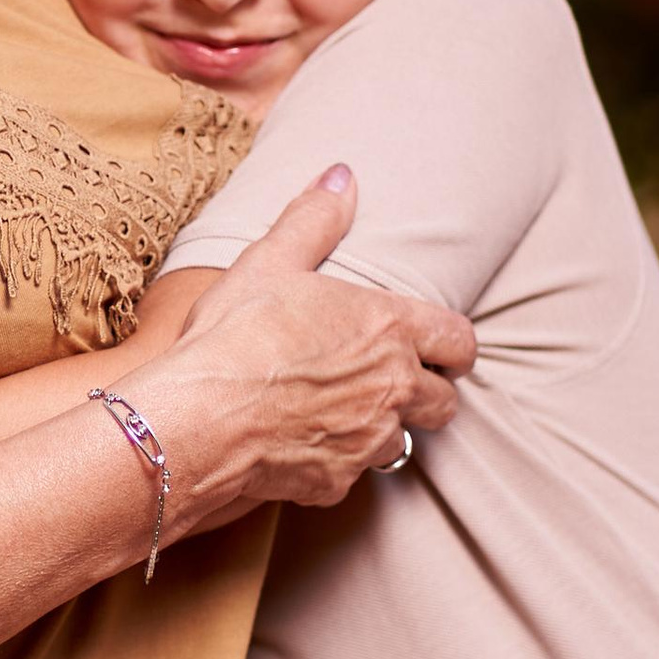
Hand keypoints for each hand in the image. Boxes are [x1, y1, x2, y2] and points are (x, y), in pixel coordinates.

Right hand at [137, 171, 475, 523]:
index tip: (441, 347)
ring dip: (381, 429)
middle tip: (397, 383)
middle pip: (444, 402)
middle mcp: (392, 388)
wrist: (198, 419)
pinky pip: (350, 473)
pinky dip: (335, 461)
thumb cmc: (236, 334)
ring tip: (345, 414)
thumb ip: (315, 217)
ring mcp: (366, 441)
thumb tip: (342, 175)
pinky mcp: (336, 483)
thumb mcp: (271, 260)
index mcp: (389, 328)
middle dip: (428, 393)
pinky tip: (302, 444)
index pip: (459, 341)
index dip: (454, 345)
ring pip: (400, 442)